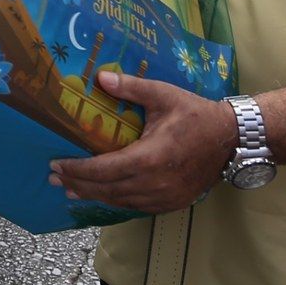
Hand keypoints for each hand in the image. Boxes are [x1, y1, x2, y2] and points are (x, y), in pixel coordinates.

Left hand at [49, 70, 234, 213]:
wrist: (231, 139)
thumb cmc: (196, 115)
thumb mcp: (163, 95)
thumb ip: (131, 88)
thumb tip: (99, 77)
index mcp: (149, 158)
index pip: (103, 169)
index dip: (77, 170)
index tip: (56, 165)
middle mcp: (155, 183)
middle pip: (107, 189)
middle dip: (78, 184)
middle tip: (54, 178)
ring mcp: (164, 197)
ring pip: (120, 201)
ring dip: (94, 196)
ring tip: (71, 190)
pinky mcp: (172, 203)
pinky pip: (136, 207)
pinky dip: (116, 201)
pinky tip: (103, 196)